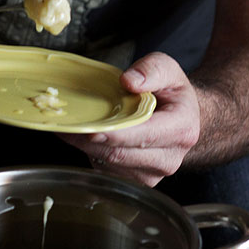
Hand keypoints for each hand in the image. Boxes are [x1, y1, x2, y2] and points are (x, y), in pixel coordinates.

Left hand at [57, 52, 199, 186]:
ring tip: (68, 128)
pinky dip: (91, 154)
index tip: (90, 128)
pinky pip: (108, 171)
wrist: (183, 117)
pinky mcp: (138, 180)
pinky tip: (81, 137)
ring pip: (111, 165)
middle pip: (121, 154)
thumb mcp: (168, 69)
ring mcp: (153, 173)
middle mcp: (169, 158)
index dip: (114, 134)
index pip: (143, 136)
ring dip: (86, 148)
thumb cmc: (172, 91)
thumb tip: (129, 82)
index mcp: (181, 130)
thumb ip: (151, 70)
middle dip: (90, 140)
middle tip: (64, 125)